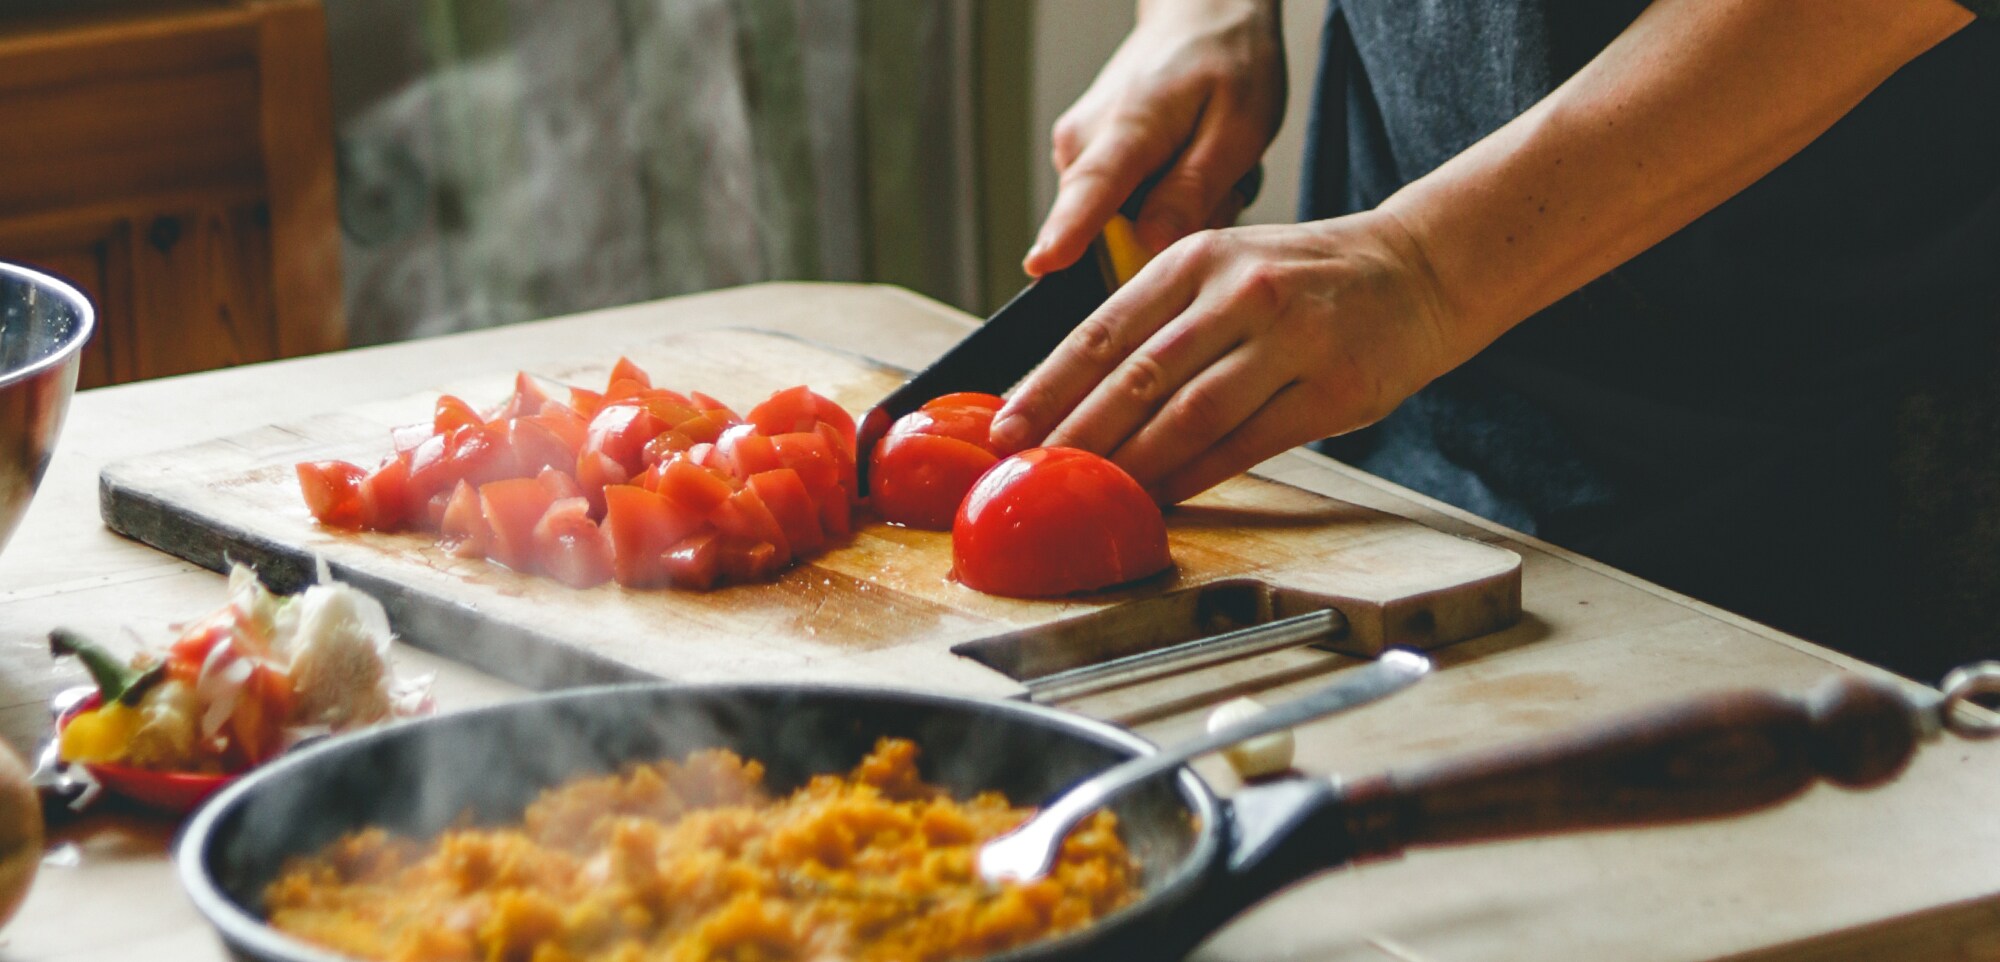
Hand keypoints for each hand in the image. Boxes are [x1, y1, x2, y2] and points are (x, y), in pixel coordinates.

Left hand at [992, 211, 1477, 503]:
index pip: (1103, 330)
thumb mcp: (1225, 267)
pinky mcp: (1330, 390)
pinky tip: (1159, 499)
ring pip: (1188, 415)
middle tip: (1030, 473)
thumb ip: (1158, 318)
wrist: (1419, 269)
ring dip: (1130, 464)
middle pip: (1137, 376)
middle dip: (1074, 433)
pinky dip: (1194, 477)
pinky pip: (1244, 445)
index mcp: (1197, 259)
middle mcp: (1239, 292)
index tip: (1004, 429)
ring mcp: (1289, 340)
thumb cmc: (1303, 279)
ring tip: (1088, 494)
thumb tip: (1071, 391)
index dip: (1047, 386)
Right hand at [1024, 0, 1284, 276]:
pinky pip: (1118, 209)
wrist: (1199, 17)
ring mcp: (1075, 151)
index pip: (1090, 190)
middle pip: (1110, 232)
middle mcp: (1082, 142)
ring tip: (1204, 165)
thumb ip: (1194, 189)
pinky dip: (1159, 198)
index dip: (1068, 234)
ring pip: (1119, 224)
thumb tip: (1152, 244)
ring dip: (1169, 212)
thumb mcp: (1240, 127)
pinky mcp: (1080, 160)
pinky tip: (1184, 164)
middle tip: (1220, 184)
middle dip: (1169, 231)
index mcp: (1127, 127)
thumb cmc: (1227, 62)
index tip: (1041, 265)